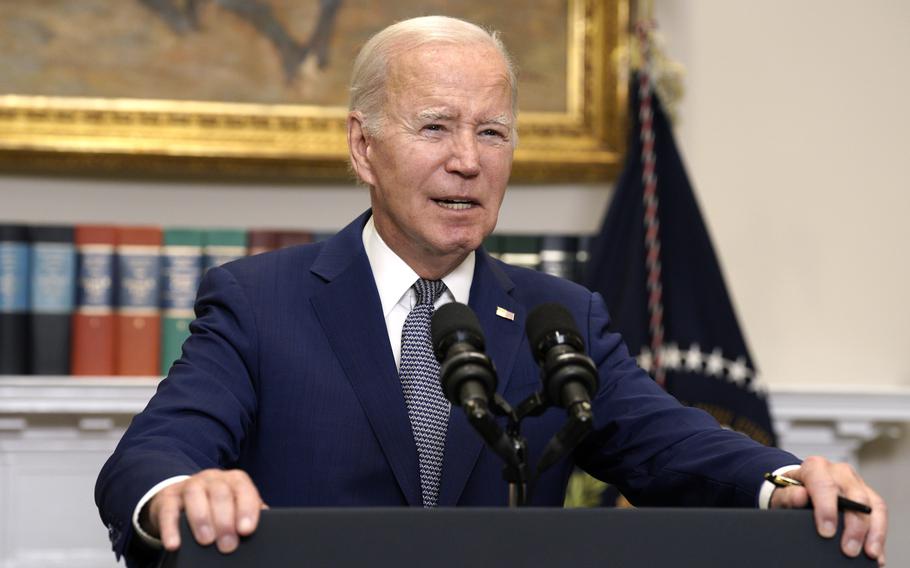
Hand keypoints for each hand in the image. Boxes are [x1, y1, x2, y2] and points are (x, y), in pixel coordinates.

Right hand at [147, 469, 266, 553]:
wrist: (181, 498)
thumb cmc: (216, 506)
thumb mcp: (235, 506)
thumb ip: (250, 513)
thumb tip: (266, 527)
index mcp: (233, 480)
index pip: (243, 489)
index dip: (246, 508)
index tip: (246, 530)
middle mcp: (212, 478)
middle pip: (220, 492)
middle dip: (225, 520)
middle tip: (228, 545)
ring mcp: (189, 485)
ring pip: (195, 495)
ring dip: (201, 519)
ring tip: (206, 541)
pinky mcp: (167, 498)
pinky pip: (168, 510)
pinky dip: (171, 528)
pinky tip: (175, 543)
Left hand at [770, 456, 886, 565]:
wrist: (799, 488)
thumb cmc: (790, 491)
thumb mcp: (781, 493)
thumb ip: (788, 495)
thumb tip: (800, 496)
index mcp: (816, 467)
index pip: (825, 485)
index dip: (827, 509)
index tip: (826, 532)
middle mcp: (839, 472)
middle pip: (855, 496)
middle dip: (854, 526)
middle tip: (848, 549)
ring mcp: (856, 483)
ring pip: (873, 505)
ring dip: (873, 531)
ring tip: (869, 553)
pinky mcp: (868, 497)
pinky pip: (880, 514)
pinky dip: (878, 534)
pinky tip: (874, 551)